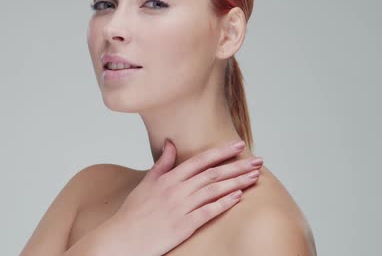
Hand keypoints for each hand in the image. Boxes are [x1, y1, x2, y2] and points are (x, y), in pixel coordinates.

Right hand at [106, 139, 261, 255]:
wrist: (123, 237)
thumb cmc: (134, 212)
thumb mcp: (147, 183)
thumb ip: (162, 164)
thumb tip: (170, 143)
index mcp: (168, 178)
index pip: (199, 160)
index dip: (221, 152)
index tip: (238, 146)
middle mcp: (176, 190)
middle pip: (212, 174)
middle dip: (237, 166)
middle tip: (258, 160)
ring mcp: (181, 207)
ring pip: (214, 190)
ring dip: (236, 182)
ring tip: (254, 177)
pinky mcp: (184, 225)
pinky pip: (208, 212)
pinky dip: (224, 203)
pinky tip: (238, 197)